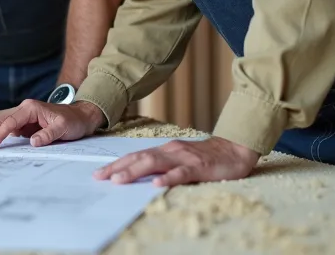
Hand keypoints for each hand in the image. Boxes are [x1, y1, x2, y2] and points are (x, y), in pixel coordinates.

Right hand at [0, 99, 104, 149]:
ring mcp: (24, 116)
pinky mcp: (26, 123)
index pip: (9, 122)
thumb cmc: (73, 121)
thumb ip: (48, 135)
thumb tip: (32, 142)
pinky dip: (2, 135)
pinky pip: (10, 128)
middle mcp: (24, 109)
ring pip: (2, 122)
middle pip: (0, 118)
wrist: (81, 117)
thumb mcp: (63, 128)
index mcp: (31, 108)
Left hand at [94, 136, 259, 186]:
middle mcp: (171, 151)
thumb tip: (138, 174)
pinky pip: (182, 173)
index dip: (116, 164)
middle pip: (140, 158)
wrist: (235, 148)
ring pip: (155, 163)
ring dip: (135, 171)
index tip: (99, 173)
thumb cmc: (206, 157)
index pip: (135, 156)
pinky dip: (168, 178)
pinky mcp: (200, 167)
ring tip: (120, 180)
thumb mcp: (179, 159)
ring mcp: (185, 158)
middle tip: (101, 178)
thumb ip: (161, 165)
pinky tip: (157, 184)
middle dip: (118, 168)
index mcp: (164, 150)